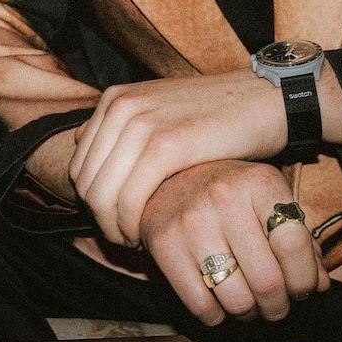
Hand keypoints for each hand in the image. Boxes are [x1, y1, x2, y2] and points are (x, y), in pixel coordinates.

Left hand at [70, 71, 279, 245]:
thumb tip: (77, 141)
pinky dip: (134, 224)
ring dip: (116, 227)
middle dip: (101, 220)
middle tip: (126, 239)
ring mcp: (142, 124)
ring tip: (139, 241)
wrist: (265, 100)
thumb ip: (119, 126)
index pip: (79, 166)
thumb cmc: (215, 115)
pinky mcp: (167, 145)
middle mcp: (121, 107)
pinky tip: (151, 235)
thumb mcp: (159, 110)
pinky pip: (130, 197)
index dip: (93, 204)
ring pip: (102, 195)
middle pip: (86, 183)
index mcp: (115, 99)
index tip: (117, 223)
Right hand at [140, 159, 329, 324]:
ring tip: (249, 305)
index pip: (294, 245)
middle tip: (276, 305)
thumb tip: (320, 285)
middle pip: (267, 280)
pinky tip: (220, 304)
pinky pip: (201, 305)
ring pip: (236, 299)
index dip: (305, 278)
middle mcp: (224, 198)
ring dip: (249, 314)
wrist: (166, 177)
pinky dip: (217, 317)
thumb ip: (299, 238)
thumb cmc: (229, 194)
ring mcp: (191, 221)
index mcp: (259, 182)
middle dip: (278, 305)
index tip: (302, 289)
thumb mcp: (268, 201)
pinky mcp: (164, 244)